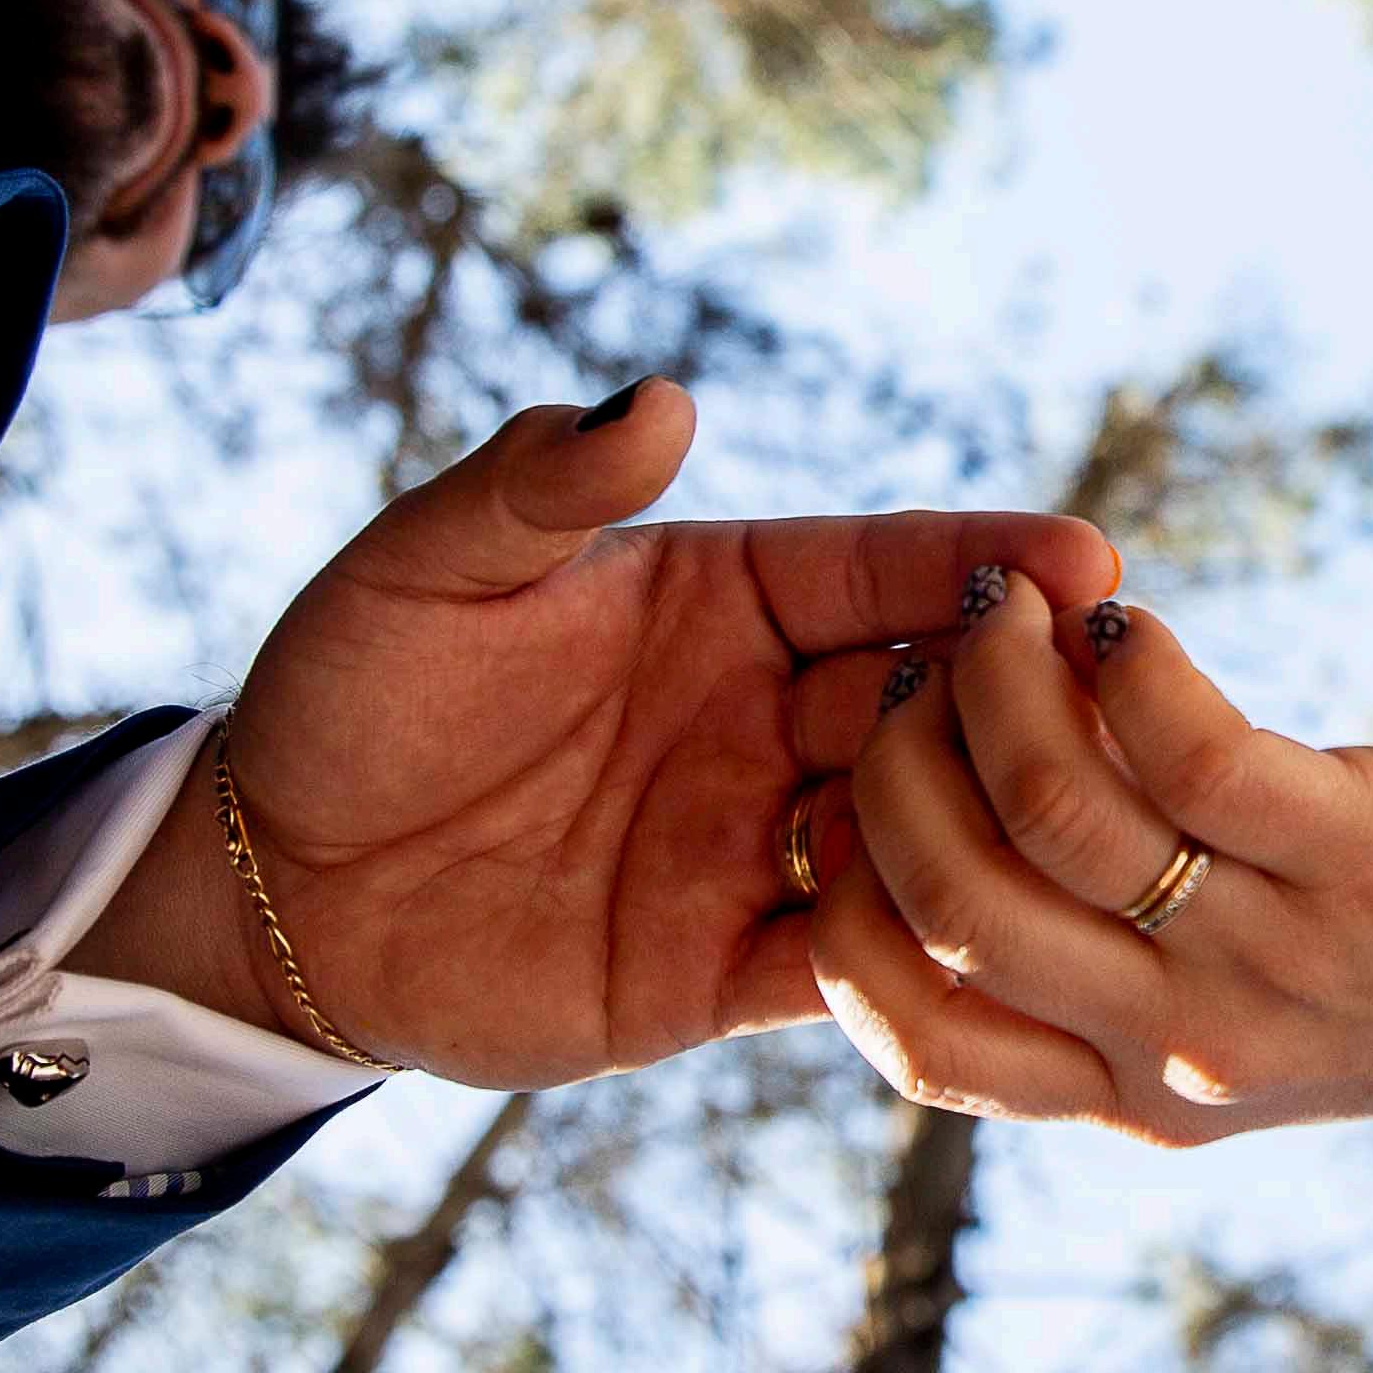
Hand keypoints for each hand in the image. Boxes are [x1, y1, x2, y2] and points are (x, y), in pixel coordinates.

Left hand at [82, 386, 1118, 1087]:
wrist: (266, 888)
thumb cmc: (349, 695)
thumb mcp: (425, 570)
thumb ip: (535, 486)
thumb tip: (658, 399)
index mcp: (722, 597)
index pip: (878, 569)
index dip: (982, 560)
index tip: (1085, 558)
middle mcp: (764, 716)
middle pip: (927, 702)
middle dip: (1018, 700)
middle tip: (1105, 704)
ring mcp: (752, 846)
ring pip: (917, 837)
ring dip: (986, 829)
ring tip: (1061, 831)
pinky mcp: (717, 973)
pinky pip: (850, 971)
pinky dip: (916, 962)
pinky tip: (978, 951)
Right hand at [805, 571, 1372, 1142]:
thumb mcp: (1241, 1028)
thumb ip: (1108, 973)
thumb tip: (963, 811)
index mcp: (1134, 1098)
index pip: (915, 1040)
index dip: (850, 906)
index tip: (851, 794)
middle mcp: (1187, 1047)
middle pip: (954, 904)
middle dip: (900, 760)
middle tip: (925, 663)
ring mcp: (1273, 954)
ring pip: (1051, 811)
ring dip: (1000, 680)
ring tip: (1006, 609)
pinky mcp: (1359, 852)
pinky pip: (1185, 747)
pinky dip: (1124, 661)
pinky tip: (1118, 615)